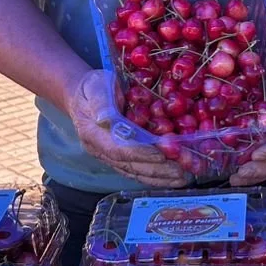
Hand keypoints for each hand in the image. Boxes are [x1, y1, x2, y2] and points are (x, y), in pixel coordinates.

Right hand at [66, 69, 185, 187]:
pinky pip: (137, 170)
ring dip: (160, 177)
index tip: (162, 156)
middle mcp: (100, 150)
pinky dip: (156, 175)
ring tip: (183, 178)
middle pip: (130, 166)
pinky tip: (173, 177)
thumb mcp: (96, 87)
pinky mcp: (119, 158)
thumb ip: (101, 103)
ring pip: (135, 172)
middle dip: (157, 170)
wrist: (82, 94)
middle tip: (181, 172)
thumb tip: (105, 119)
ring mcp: (109, 156)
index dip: (141, 154)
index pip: (118, 149)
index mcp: (92, 133)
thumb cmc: (92, 87)